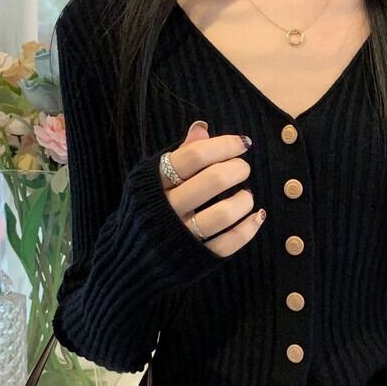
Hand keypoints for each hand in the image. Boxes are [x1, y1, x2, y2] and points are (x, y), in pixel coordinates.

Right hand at [159, 121, 264, 256]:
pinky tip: (256, 216)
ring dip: (244, 201)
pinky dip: (248, 228)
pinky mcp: (196, 257)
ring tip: (247, 195)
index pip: (193, 156)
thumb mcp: (153, 179)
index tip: (242, 144)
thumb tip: (202, 127)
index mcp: (153, 183)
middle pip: (212, 181)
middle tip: (243, 168)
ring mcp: (181, 235)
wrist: (130, 257)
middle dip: (237, 169)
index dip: (223, 146)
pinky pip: (228, 244)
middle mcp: (166, 209)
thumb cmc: (149, 208)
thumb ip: (180, 155)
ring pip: (222, 214)